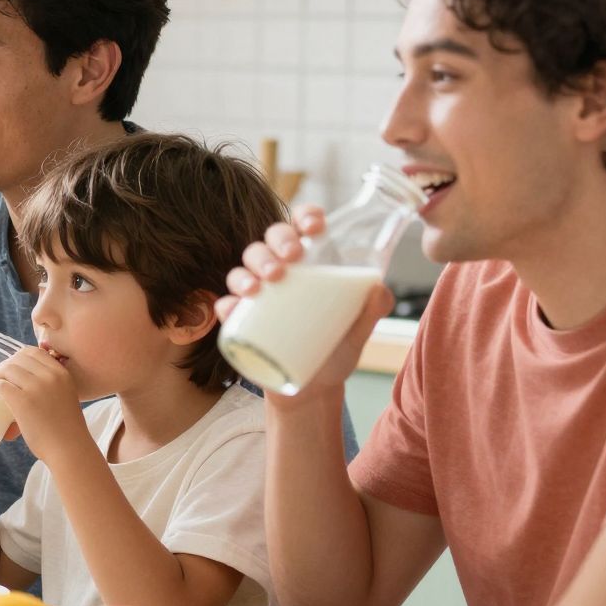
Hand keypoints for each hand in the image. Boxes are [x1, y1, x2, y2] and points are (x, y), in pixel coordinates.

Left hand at [0, 347, 86, 456]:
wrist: (70, 449)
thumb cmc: (65, 428)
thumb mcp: (65, 395)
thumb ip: (50, 384)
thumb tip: (25, 377)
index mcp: (62, 373)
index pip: (34, 351)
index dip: (18, 357)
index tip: (12, 368)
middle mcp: (51, 376)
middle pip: (18, 358)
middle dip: (5, 365)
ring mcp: (37, 388)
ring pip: (8, 369)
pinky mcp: (23, 402)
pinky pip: (1, 385)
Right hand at [214, 206, 392, 400]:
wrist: (313, 388)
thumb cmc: (335, 349)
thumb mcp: (358, 330)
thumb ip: (372, 310)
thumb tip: (379, 290)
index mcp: (309, 263)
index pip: (302, 226)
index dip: (305, 216)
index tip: (314, 228)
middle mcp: (279, 272)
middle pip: (268, 241)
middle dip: (275, 243)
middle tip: (289, 261)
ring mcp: (257, 296)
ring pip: (242, 267)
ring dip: (248, 270)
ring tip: (262, 286)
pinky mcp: (240, 322)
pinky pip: (226, 305)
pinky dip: (228, 304)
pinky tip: (234, 308)